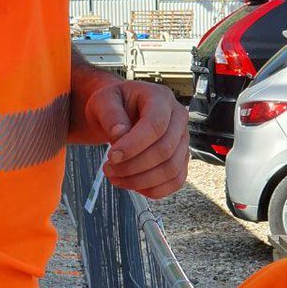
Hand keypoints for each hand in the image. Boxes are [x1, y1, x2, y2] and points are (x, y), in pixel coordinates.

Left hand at [83, 80, 188, 198]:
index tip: (111, 157)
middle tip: (108, 169)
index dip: (134, 145)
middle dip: (133, 166)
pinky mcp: (181, 158)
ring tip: (115, 177)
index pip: (156, 125)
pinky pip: (175, 181)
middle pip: (165, 150)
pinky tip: (132, 185)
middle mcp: (178, 117)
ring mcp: (183, 139)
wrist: (121, 113)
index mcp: (161, 98)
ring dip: (141, 180)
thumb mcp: (103, 100)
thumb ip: (110, 114)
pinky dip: (154, 189)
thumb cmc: (113, 104)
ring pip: (171, 169)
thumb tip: (120, 134)